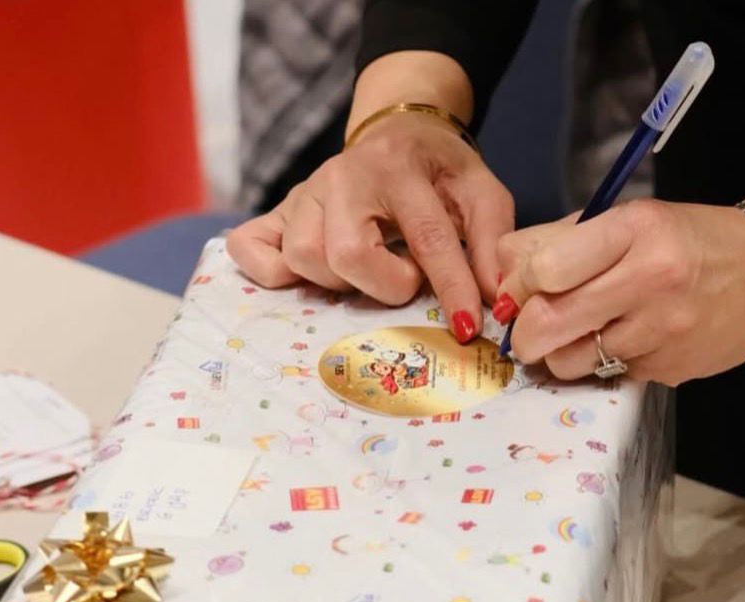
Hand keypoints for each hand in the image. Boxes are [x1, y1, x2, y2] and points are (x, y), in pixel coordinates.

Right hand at [226, 112, 512, 342]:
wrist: (397, 132)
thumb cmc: (440, 169)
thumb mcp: (481, 192)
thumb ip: (490, 244)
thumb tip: (494, 303)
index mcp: (398, 168)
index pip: (427, 237)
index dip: (449, 287)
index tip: (466, 326)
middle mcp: (341, 177)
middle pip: (346, 254)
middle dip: (384, 283)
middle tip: (405, 276)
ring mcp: (302, 194)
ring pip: (304, 259)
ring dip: (340, 282)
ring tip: (368, 268)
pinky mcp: (276, 210)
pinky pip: (250, 249)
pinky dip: (272, 272)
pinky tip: (312, 274)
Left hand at [493, 200, 744, 385]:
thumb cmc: (690, 238)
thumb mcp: (630, 218)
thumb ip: (561, 239)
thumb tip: (502, 271)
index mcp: (635, 231)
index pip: (546, 268)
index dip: (518, 285)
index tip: (519, 289)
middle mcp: (649, 280)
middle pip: (548, 323)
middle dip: (523, 334)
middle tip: (526, 331)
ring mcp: (662, 331)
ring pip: (570, 361)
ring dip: (558, 354)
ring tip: (576, 335)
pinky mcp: (670, 369)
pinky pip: (608, 375)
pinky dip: (601, 364)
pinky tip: (622, 341)